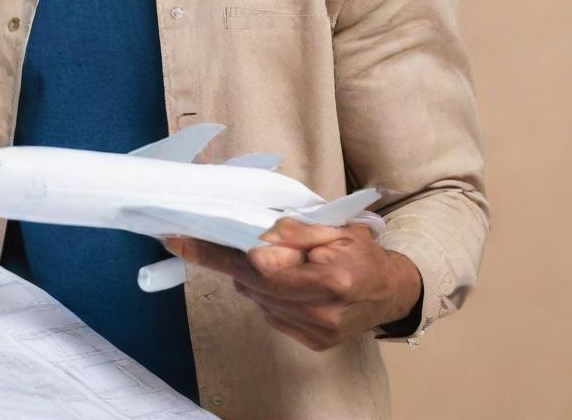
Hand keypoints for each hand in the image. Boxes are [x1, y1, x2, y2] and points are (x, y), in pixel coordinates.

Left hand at [164, 218, 421, 350]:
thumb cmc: (363, 252)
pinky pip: (269, 312)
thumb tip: (259, 230)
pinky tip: (282, 278)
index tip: (181, 240)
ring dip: (251, 274)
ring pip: (257, 298)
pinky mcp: (310, 342)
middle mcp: (320, 313)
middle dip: (226, 259)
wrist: (391, 292)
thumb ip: (297, 230)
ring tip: (270, 256)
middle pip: (252, 284)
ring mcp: (314, 332)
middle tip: (198, 238)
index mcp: (330, 280)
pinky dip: (266, 291)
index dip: (219, 253)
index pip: (260, 266)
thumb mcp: (337, 228)